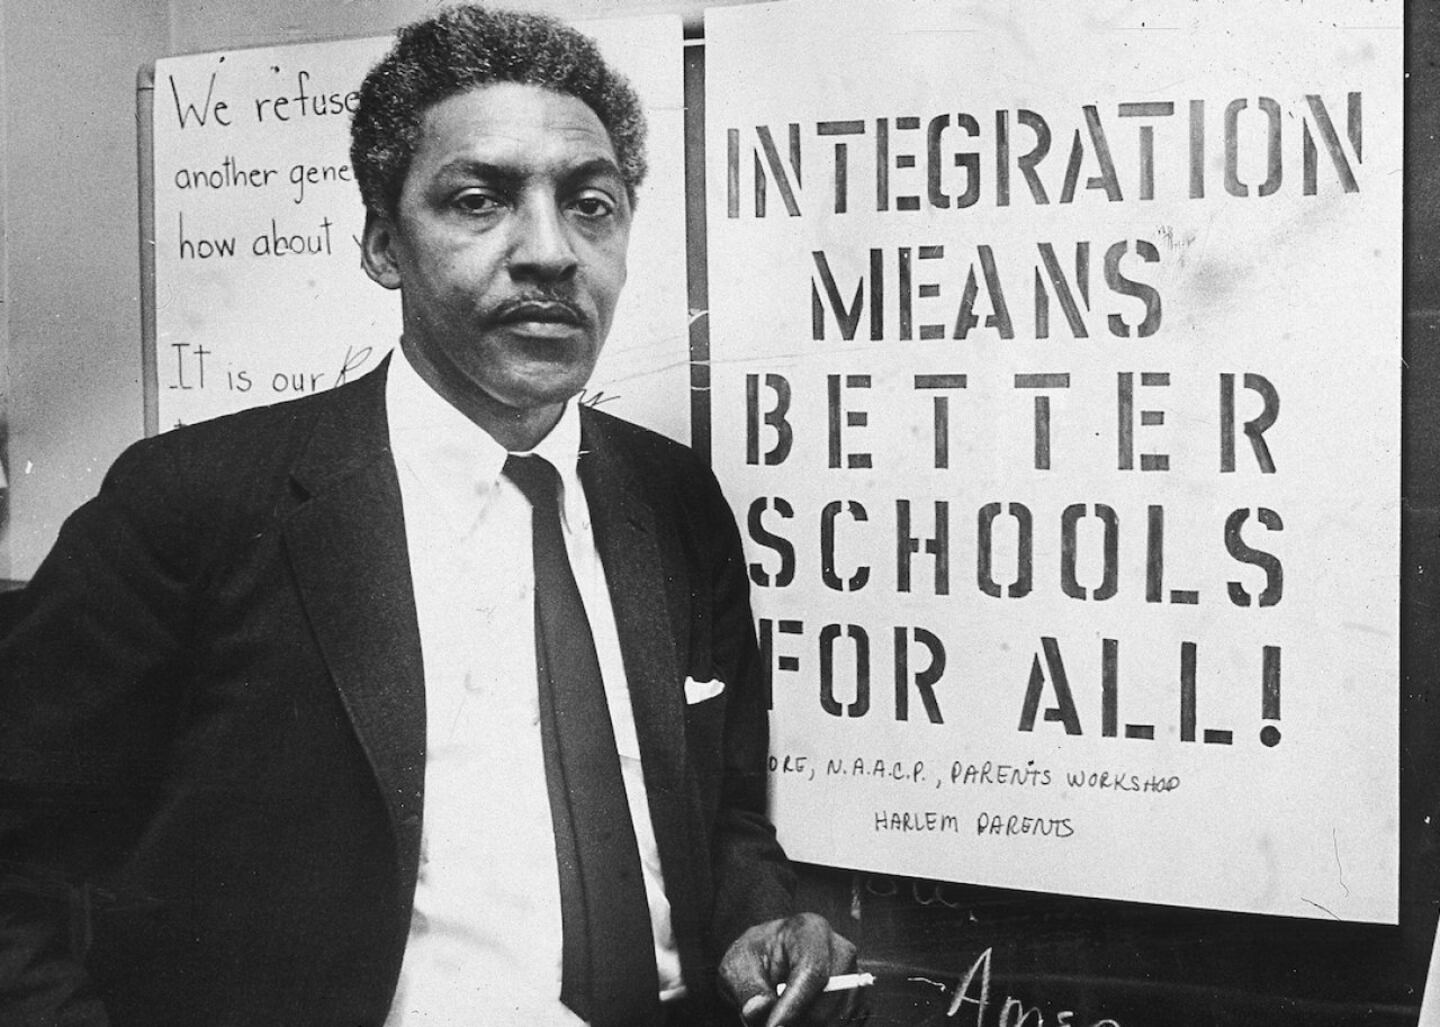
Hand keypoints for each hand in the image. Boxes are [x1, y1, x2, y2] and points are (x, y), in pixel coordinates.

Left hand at [718, 912, 862, 1025]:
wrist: (772, 959)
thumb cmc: (756, 958)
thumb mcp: (738, 965)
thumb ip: (747, 987)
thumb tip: (759, 1011)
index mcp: (810, 931)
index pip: (811, 971)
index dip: (793, 1005)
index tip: (773, 1026)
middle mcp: (840, 951)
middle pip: (828, 1001)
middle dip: (797, 1020)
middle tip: (772, 1021)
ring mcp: (854, 976)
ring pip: (837, 1018)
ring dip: (808, 1024)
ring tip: (783, 1015)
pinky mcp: (857, 999)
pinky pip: (844, 1024)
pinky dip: (821, 1025)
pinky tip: (799, 1018)